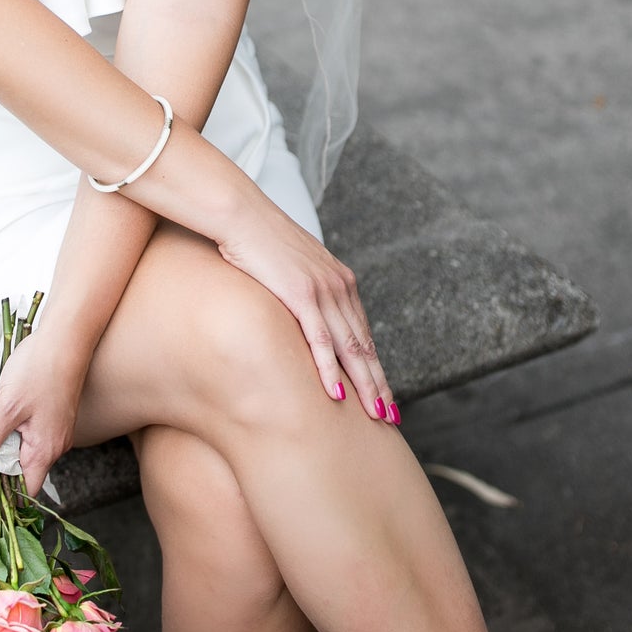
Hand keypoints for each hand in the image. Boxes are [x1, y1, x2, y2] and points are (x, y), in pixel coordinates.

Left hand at [0, 325, 89, 498]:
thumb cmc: (40, 368)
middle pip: (12, 465)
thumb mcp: (5, 408)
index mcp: (44, 451)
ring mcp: (51, 429)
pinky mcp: (48, 413)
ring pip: (13, 442)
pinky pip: (20, 426)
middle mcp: (52, 445)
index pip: (21, 491)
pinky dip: (2, 416)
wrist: (66, 335)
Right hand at [217, 198, 396, 422]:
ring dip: (365, 385)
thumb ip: (304, 292)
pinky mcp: (300, 294)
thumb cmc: (259, 240)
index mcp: (340, 281)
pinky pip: (319, 339)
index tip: (383, 393)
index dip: (375, 366)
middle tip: (390, 417)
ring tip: (375, 414)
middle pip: (364, 345)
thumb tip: (301, 315)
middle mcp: (339, 286)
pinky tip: (337, 394)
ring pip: (350, 347)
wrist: (241, 214)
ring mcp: (322, 291)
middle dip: (379, 383)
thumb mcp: (291, 268)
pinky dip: (331, 369)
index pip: (363, 332)